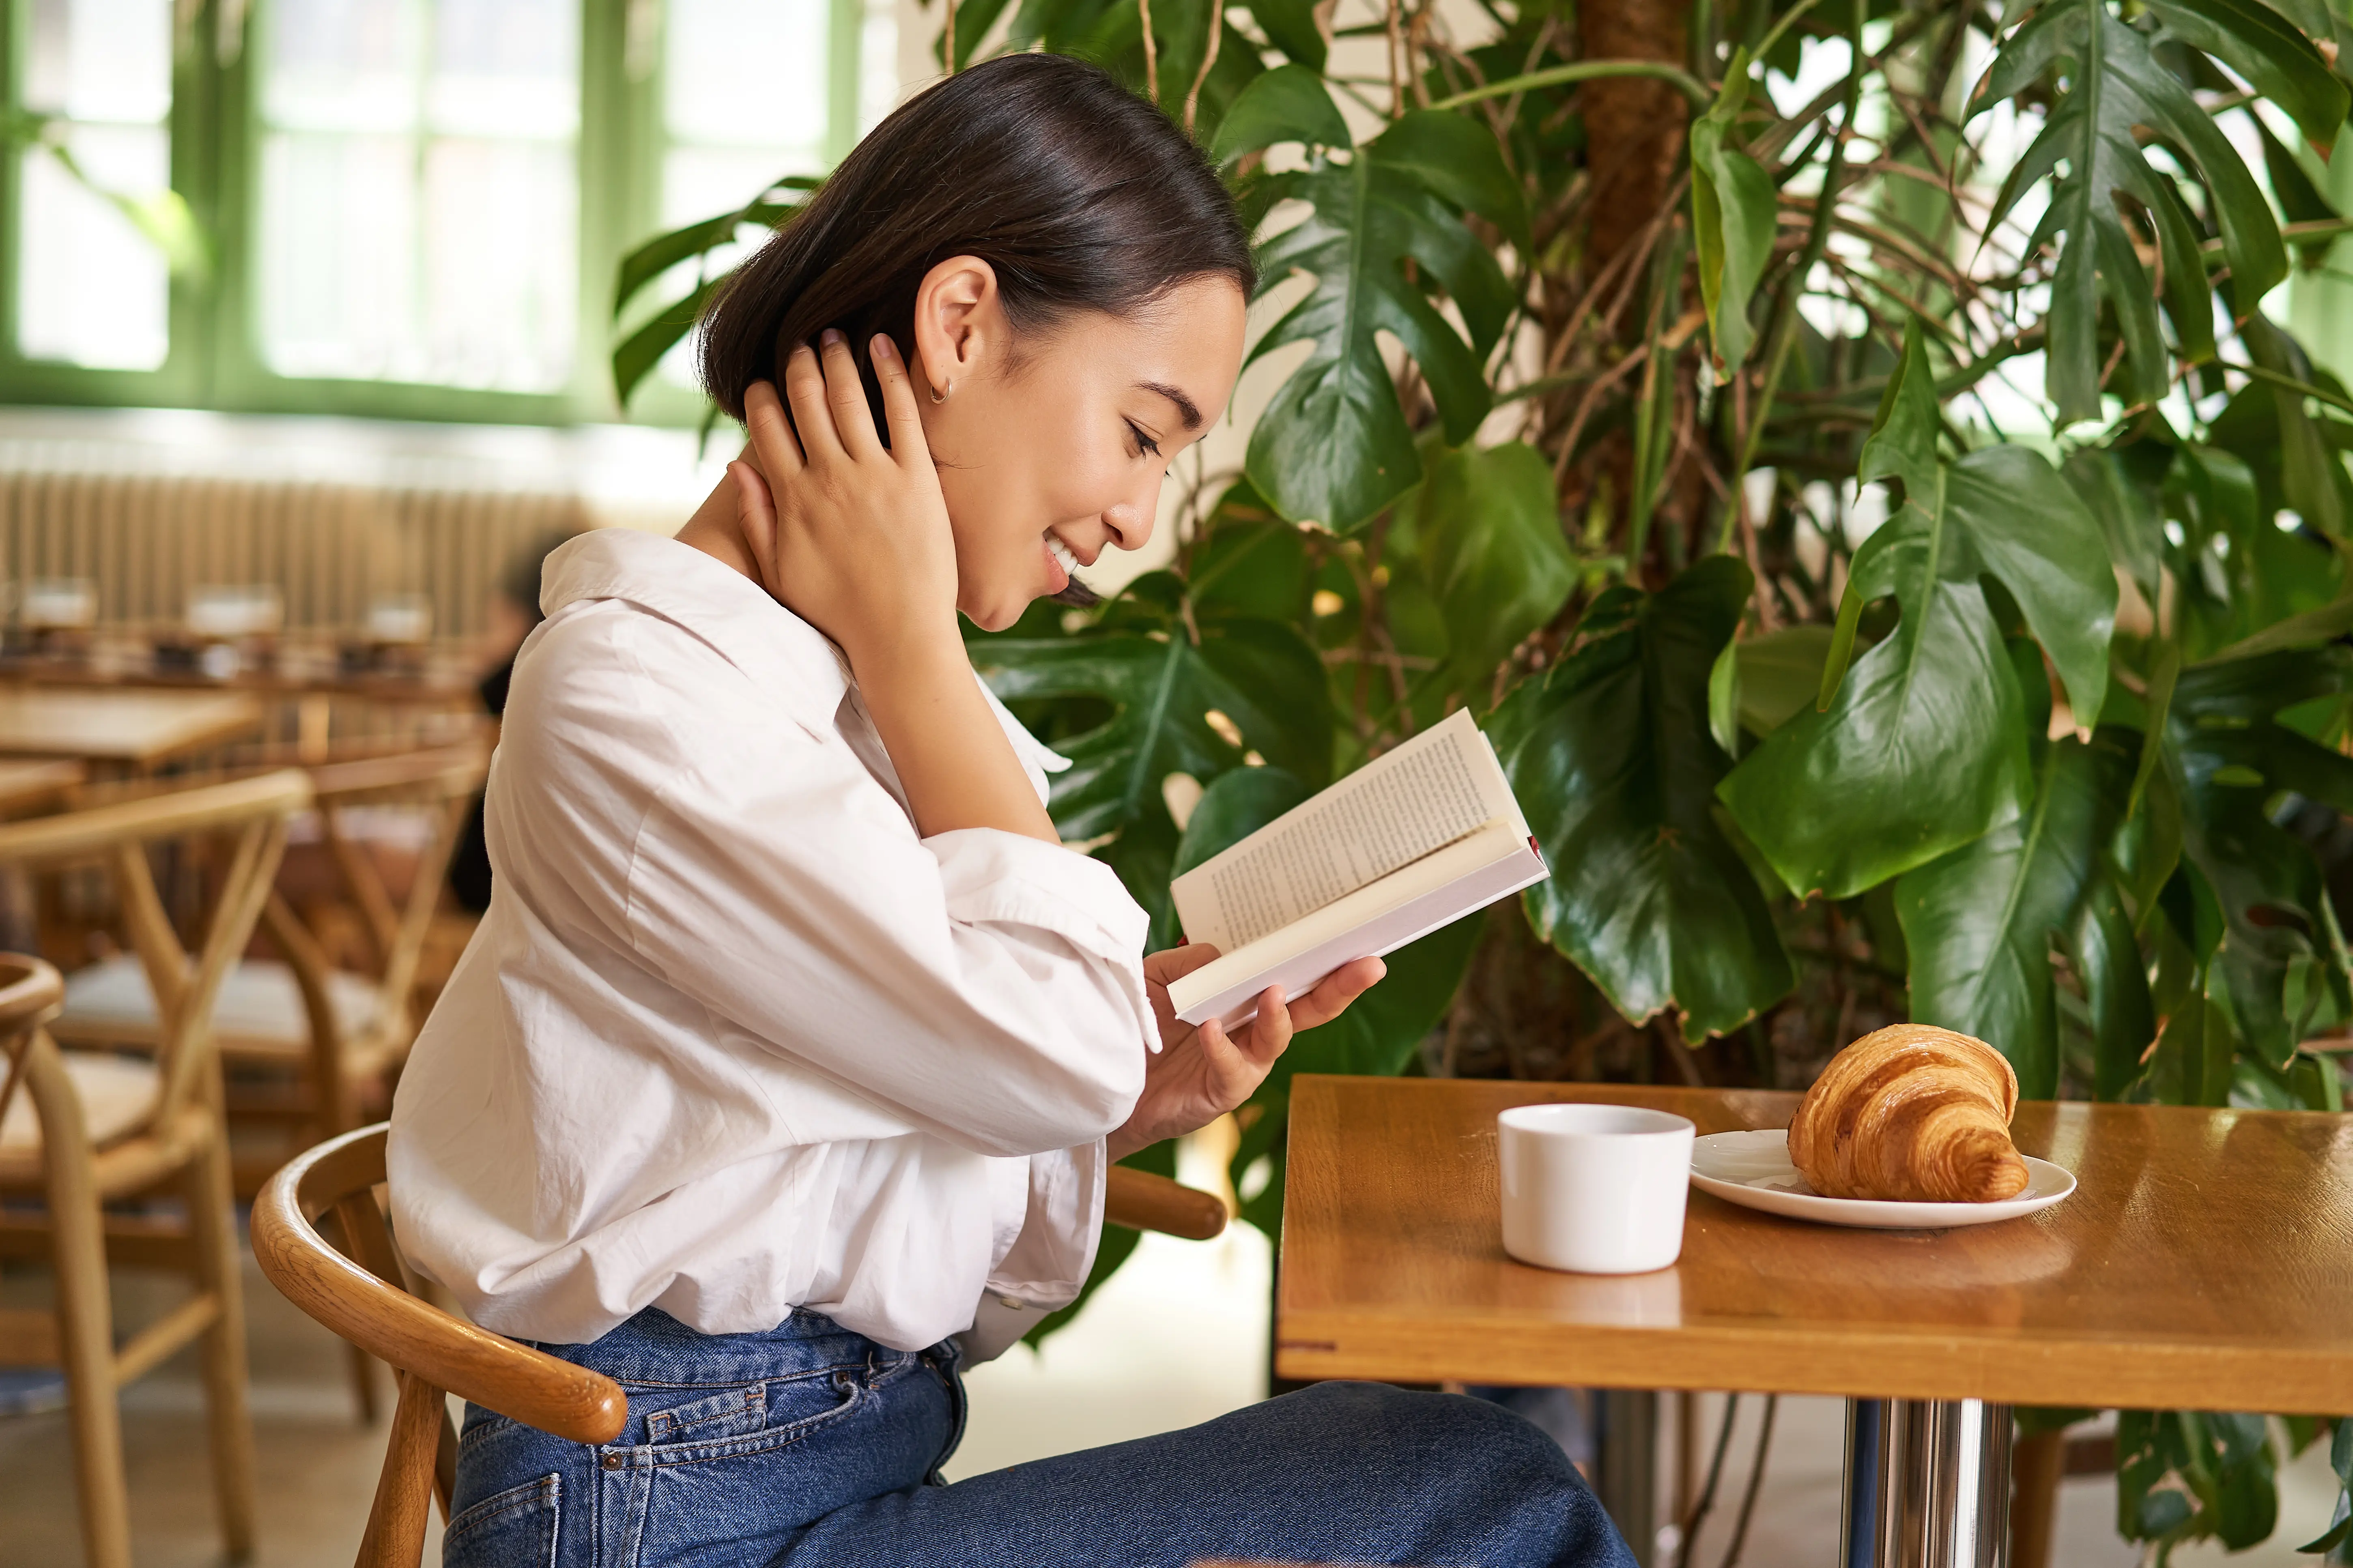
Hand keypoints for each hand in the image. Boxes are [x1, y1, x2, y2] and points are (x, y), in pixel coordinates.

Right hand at [730, 331, 958, 673]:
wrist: (899, 636)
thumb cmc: (837, 611)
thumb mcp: (780, 569)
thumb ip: (756, 516)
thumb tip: (736, 465)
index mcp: (794, 498)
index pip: (766, 427)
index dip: (759, 395)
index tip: (760, 381)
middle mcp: (830, 478)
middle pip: (805, 400)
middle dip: (798, 363)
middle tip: (799, 343)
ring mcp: (875, 475)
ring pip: (848, 397)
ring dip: (837, 358)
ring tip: (833, 335)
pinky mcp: (917, 478)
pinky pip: (902, 413)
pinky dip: (890, 374)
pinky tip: (882, 346)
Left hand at [1105, 947, 1386, 1161]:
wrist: (1097, 1078)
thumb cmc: (1132, 1024)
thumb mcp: (1156, 978)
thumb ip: (1189, 963)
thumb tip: (1223, 956)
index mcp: (1243, 998)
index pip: (1291, 974)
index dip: (1321, 956)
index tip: (1352, 932)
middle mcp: (1250, 1030)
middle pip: (1307, 1008)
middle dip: (1340, 987)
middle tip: (1370, 964)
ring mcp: (1239, 1064)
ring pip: (1276, 1041)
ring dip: (1279, 1016)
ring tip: (1274, 992)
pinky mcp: (1217, 1094)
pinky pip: (1233, 1072)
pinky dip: (1223, 1049)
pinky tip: (1210, 1030)